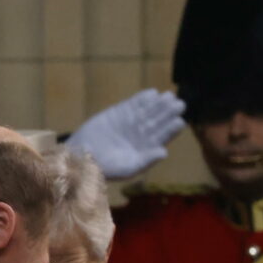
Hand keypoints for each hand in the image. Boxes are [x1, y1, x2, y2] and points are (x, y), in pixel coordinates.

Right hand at [65, 89, 186, 178]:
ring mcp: (130, 123)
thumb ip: (146, 160)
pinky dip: (142, 99)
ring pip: (148, 111)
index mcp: (146, 149)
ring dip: (159, 103)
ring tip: (169, 96)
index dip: (171, 128)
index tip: (180, 120)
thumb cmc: (105, 168)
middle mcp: (140, 135)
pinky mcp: (118, 113)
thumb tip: (165, 152)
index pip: (162, 136)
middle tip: (180, 103)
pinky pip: (133, 104)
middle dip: (168, 112)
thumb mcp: (128, 168)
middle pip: (158, 121)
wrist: (82, 157)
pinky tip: (152, 93)